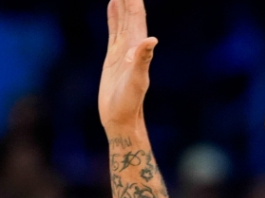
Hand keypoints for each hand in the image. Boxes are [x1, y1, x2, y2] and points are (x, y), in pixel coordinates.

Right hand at [98, 0, 158, 131]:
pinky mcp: (113, 57)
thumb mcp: (136, 81)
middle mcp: (133, 45)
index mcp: (139, 46)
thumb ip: (142, 60)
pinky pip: (113, 30)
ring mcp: (123, 50)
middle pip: (131, 12)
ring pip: (123, 18)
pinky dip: (113, 16)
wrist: (120, 119)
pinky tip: (112, 6)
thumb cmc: (129, 103)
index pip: (137, 15)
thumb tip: (151, 40)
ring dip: (123, 2)